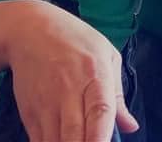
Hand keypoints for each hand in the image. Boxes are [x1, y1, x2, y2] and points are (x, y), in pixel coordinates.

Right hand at [6, 0, 137, 141]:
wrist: (31, 31)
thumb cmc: (75, 41)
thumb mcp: (106, 55)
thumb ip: (117, 96)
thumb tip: (131, 126)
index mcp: (95, 73)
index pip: (100, 111)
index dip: (101, 136)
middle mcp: (69, 90)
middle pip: (76, 134)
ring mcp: (47, 103)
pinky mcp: (30, 113)